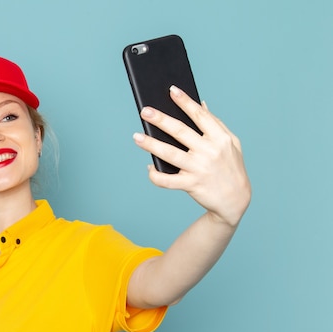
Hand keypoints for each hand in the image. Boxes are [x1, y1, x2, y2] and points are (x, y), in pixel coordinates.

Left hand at [133, 85, 250, 226]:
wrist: (236, 200)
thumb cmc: (231, 168)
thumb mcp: (231, 144)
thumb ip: (216, 124)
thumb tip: (202, 103)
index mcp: (220, 138)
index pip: (200, 115)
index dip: (185, 102)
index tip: (171, 90)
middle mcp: (210, 151)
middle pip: (180, 131)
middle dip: (161, 119)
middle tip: (145, 110)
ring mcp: (200, 169)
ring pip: (170, 153)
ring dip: (151, 144)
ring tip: (137, 136)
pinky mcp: (191, 185)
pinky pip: (168, 180)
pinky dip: (155, 175)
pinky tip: (149, 167)